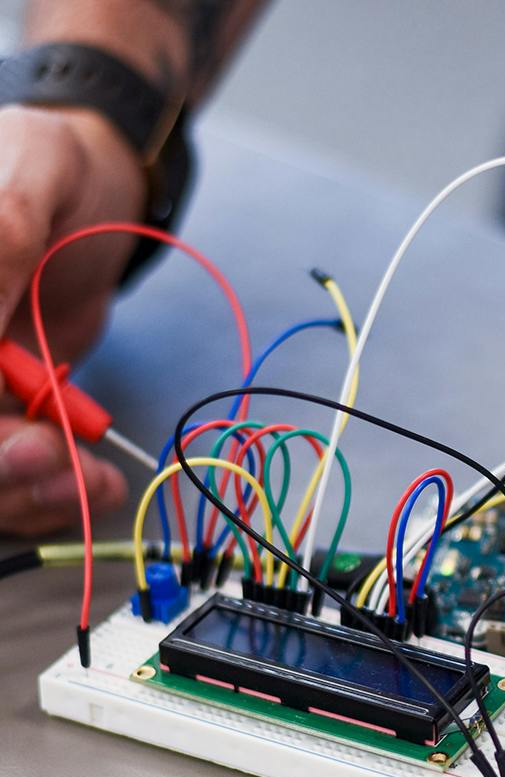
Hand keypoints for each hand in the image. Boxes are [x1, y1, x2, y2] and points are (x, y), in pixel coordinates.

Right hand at [0, 104, 142, 534]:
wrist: (100, 187)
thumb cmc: (56, 160)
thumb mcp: (31, 171)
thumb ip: (0, 237)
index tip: (24, 436)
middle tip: (59, 462)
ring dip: (29, 493)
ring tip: (94, 485)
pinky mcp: (6, 403)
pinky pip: (17, 467)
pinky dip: (53, 489)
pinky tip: (94, 485)